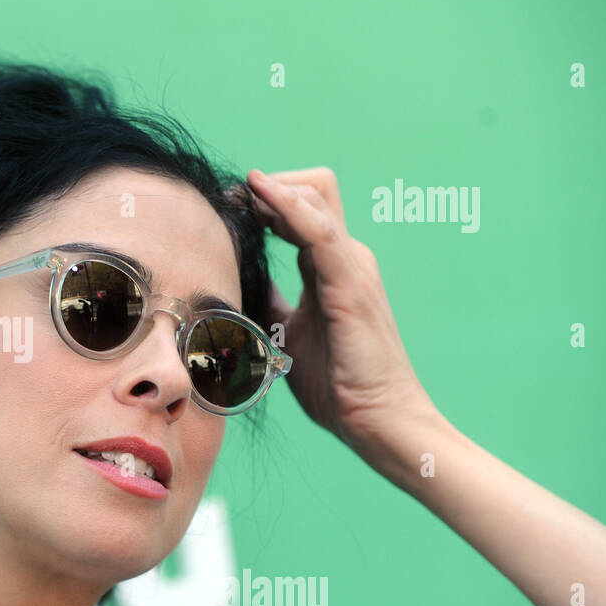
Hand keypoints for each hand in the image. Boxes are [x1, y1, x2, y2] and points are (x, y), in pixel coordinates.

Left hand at [239, 167, 439, 455]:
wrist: (378, 419)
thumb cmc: (339, 384)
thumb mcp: (287, 333)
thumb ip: (269, 302)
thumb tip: (237, 286)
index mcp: (331, 268)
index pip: (301, 211)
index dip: (264, 200)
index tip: (227, 204)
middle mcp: (347, 257)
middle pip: (312, 189)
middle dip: (268, 186)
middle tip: (229, 199)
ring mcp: (352, 266)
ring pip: (315, 197)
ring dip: (272, 190)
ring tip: (238, 192)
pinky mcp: (350, 283)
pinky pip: (317, 230)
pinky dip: (287, 206)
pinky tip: (259, 196)